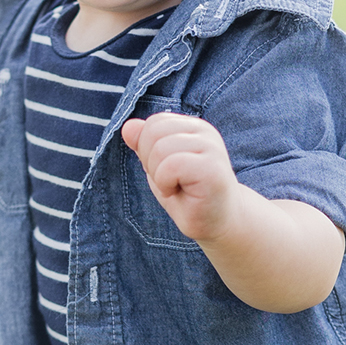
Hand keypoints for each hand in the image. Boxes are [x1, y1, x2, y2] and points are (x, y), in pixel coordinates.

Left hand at [120, 111, 242, 242]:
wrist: (217, 222)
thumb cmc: (189, 195)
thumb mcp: (158, 166)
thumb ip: (144, 144)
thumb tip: (128, 126)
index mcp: (193, 127)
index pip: (154, 122)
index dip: (147, 148)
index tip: (166, 170)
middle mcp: (205, 132)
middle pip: (154, 131)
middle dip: (150, 161)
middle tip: (170, 181)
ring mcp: (212, 148)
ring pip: (161, 148)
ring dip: (159, 175)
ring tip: (176, 187)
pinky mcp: (212, 167)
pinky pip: (171, 165)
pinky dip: (165, 184)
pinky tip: (178, 192)